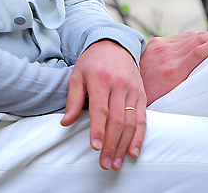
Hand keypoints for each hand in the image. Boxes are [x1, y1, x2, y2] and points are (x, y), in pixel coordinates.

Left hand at [61, 40, 146, 170]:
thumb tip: (65, 122)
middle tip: (105, 163)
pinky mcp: (141, 94)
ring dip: (124, 145)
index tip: (95, 147)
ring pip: (130, 122)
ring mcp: (132, 90)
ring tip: (116, 162)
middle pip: (117, 119)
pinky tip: (133, 151)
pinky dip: (139, 137)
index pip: (100, 108)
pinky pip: (142, 118)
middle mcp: (119, 85)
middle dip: (111, 144)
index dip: (98, 129)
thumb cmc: (92, 63)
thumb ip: (72, 99)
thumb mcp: (77, 75)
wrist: (114, 45)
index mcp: (100, 79)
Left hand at [140, 30, 207, 105]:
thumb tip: (203, 75)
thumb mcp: (171, 97)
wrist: (122, 85)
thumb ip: (186, 84)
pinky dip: (191, 37)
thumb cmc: (149, 98)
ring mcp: (159, 46)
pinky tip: (199, 38)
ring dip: (205, 35)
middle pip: (197, 39)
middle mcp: (167, 54)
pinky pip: (177, 38)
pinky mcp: (154, 43)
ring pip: (188, 37)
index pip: (199, 50)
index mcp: (173, 69)